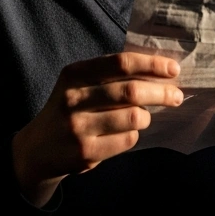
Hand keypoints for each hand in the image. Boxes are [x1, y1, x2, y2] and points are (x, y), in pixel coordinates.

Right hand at [11, 52, 182, 205]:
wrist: (37, 150)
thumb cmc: (70, 110)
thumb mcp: (79, 85)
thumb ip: (110, 75)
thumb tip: (159, 70)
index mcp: (74, 74)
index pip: (120, 63)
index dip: (152, 64)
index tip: (174, 69)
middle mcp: (73, 98)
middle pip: (131, 92)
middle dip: (161, 93)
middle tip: (177, 96)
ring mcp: (79, 126)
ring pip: (133, 118)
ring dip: (146, 117)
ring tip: (144, 117)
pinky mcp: (86, 152)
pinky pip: (127, 140)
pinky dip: (134, 135)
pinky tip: (126, 134)